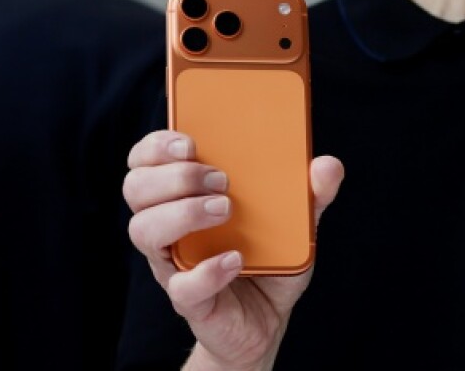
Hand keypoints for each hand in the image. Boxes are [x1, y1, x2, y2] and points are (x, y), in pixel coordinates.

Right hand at [123, 130, 343, 370]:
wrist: (267, 320)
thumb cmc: (269, 259)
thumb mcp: (295, 222)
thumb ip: (311, 193)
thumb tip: (327, 165)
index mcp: (185, 196)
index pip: (146, 160)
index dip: (157, 146)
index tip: (190, 142)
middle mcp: (169, 226)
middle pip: (136, 188)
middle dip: (175, 175)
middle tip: (221, 180)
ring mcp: (174, 264)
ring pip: (143, 231)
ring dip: (182, 213)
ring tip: (225, 209)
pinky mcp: (190, 300)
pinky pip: (181, 286)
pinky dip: (208, 271)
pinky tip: (235, 259)